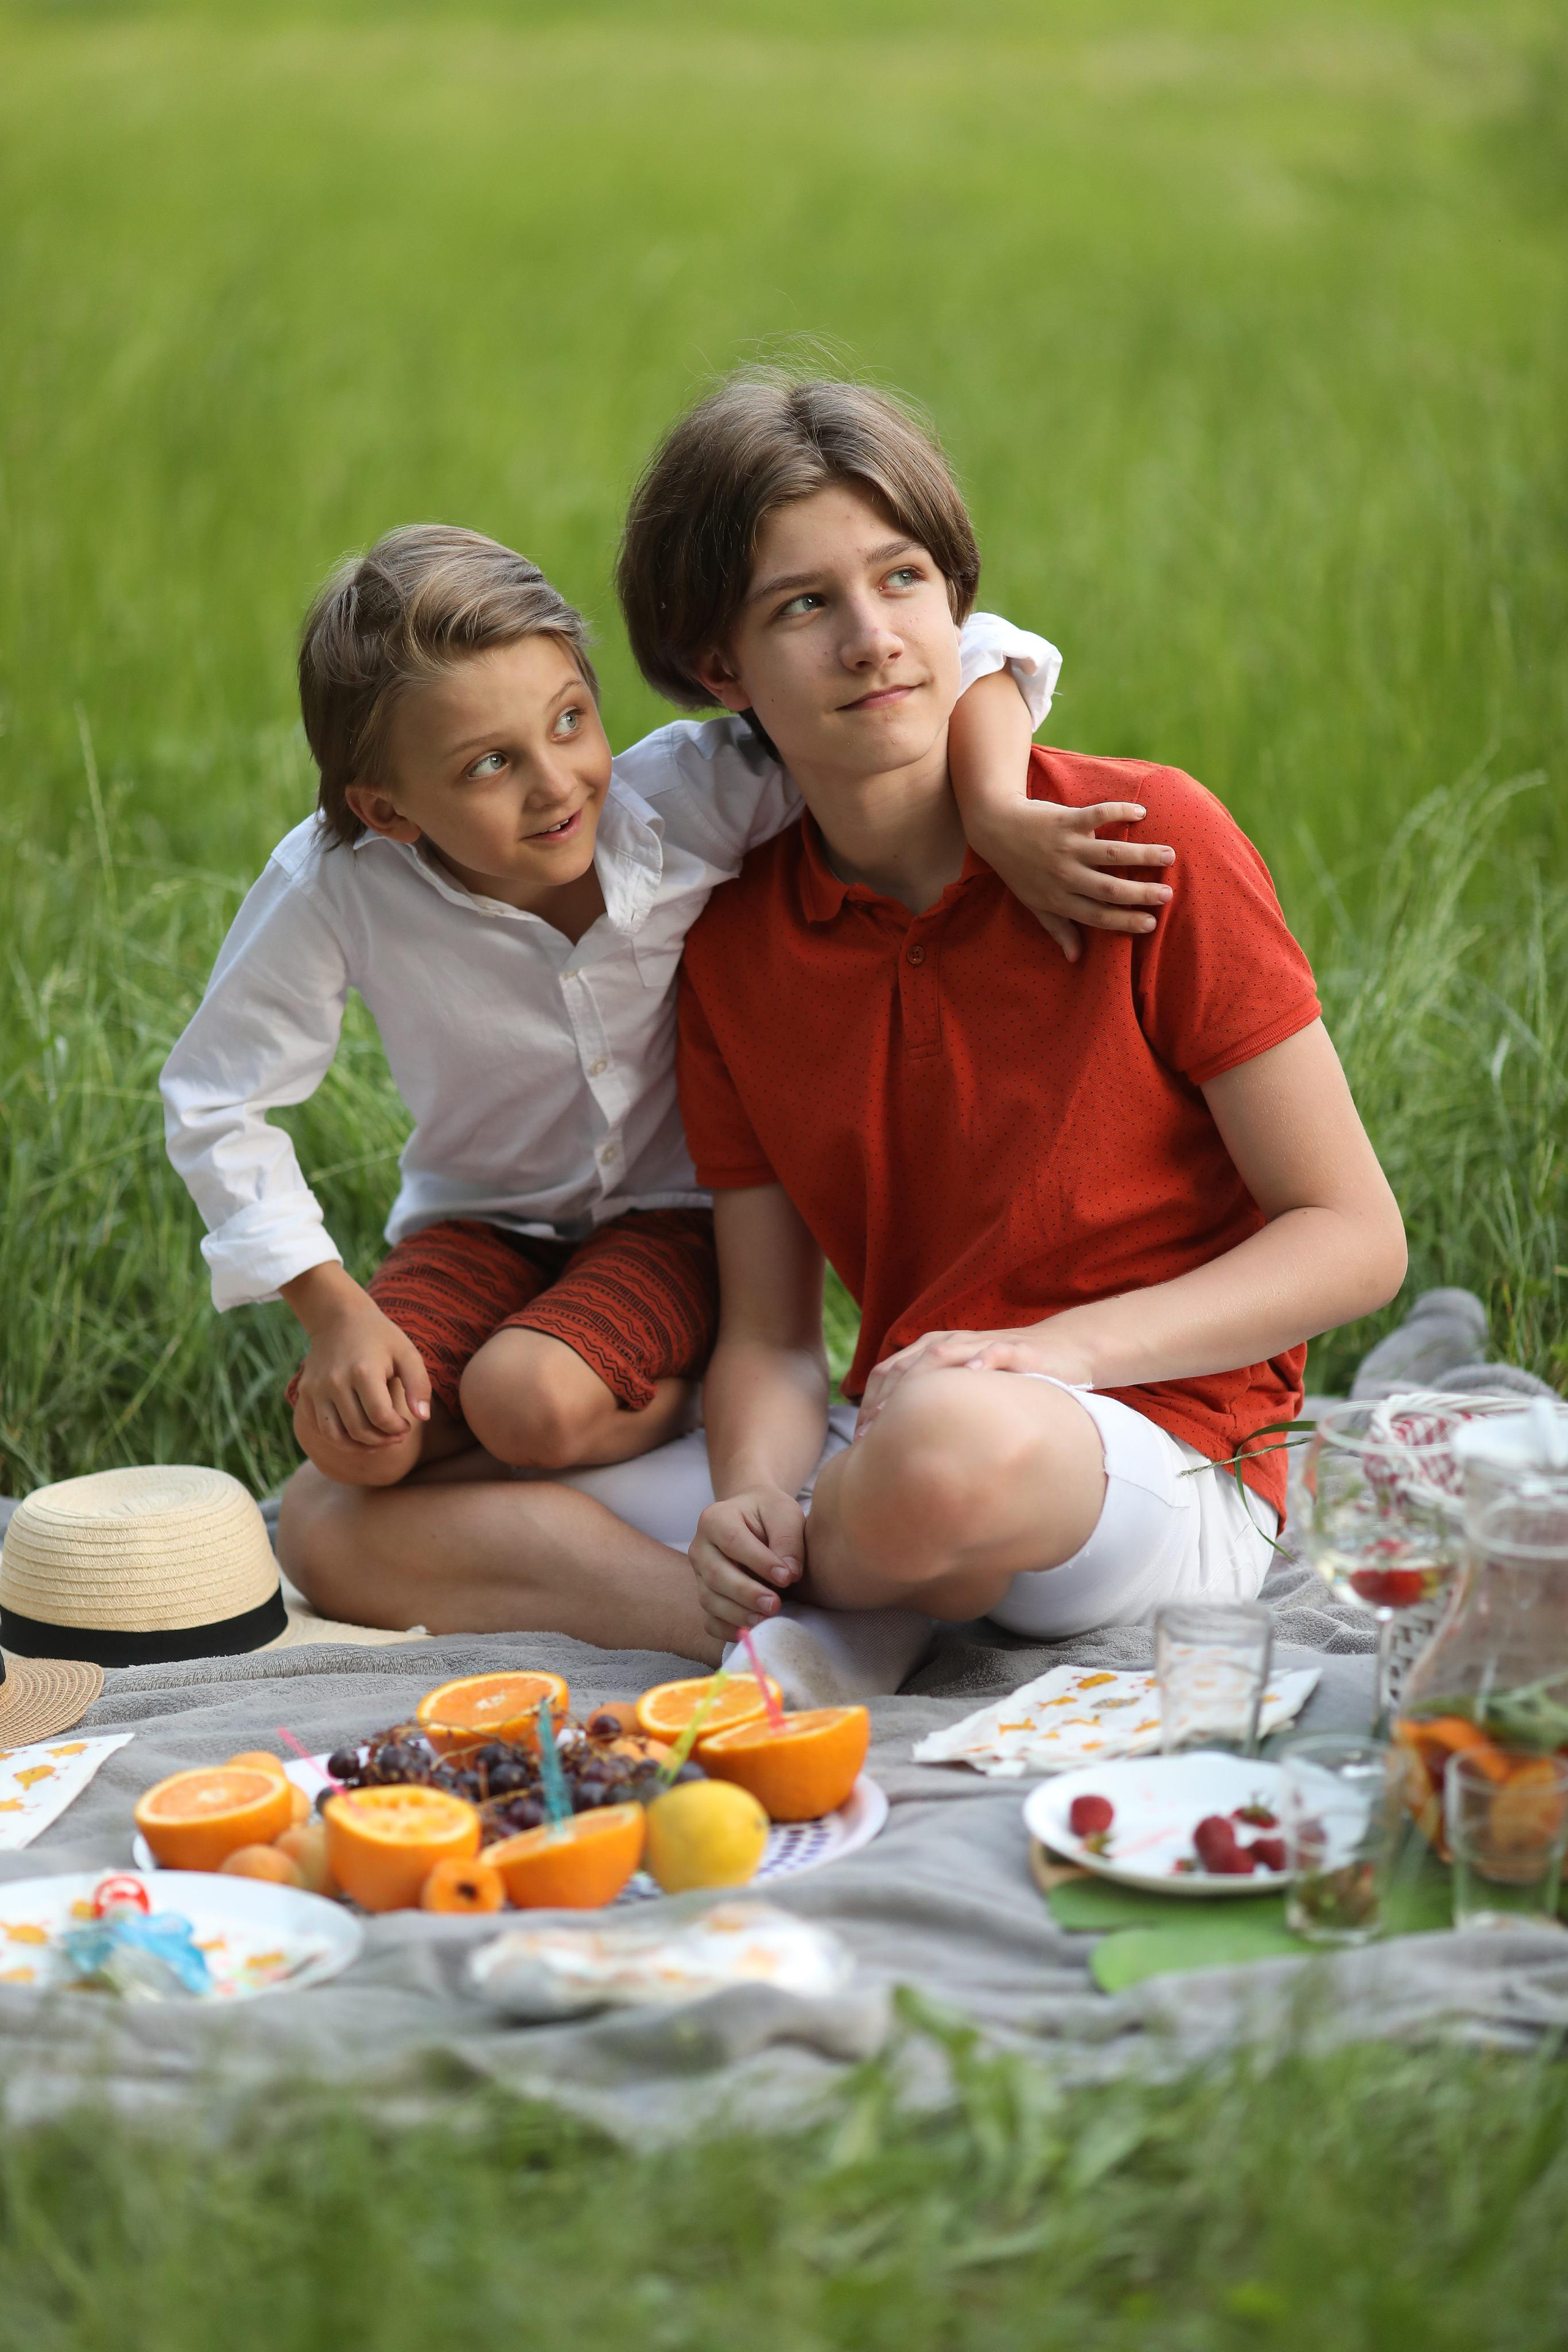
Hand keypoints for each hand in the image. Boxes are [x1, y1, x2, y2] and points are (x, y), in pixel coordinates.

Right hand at [284, 1265, 431, 1449]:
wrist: (338, 1318)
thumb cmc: (380, 1337)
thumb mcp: (407, 1353)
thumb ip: (419, 1385)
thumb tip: (423, 1418)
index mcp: (363, 1371)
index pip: (381, 1417)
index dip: (397, 1429)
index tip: (407, 1426)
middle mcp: (335, 1382)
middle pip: (359, 1430)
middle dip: (383, 1440)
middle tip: (396, 1436)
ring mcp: (316, 1389)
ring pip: (336, 1436)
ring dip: (360, 1446)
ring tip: (377, 1441)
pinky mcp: (305, 1393)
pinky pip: (320, 1428)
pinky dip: (339, 1438)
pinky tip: (357, 1434)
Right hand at [688, 1486, 804, 1641]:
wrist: (753, 1518)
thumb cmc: (769, 1514)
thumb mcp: (784, 1513)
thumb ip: (788, 1539)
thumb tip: (790, 1574)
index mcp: (715, 1519)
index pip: (733, 1542)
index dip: (759, 1562)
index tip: (787, 1577)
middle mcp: (700, 1547)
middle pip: (716, 1575)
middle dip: (746, 1593)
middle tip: (775, 1604)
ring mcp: (699, 1575)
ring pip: (710, 1599)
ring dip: (739, 1614)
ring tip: (767, 1619)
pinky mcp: (706, 1596)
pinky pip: (710, 1620)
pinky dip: (728, 1630)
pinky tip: (752, 1631)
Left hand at [853, 1324, 1097, 1436]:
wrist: (1063, 1349)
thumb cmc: (1007, 1377)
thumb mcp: (964, 1391)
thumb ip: (935, 1409)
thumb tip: (899, 1448)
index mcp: (933, 1351)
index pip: (889, 1374)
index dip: (870, 1404)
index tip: (859, 1441)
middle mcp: (951, 1344)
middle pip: (904, 1366)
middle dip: (884, 1400)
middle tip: (870, 1438)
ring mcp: (981, 1345)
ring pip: (939, 1356)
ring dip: (916, 1384)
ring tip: (899, 1416)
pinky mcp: (1016, 1350)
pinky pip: (993, 1353)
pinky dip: (978, 1364)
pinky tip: (967, 1380)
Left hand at [988, 800, 1174, 963]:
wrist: (996, 829)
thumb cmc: (1019, 870)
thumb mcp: (1034, 904)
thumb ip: (1058, 929)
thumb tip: (1075, 958)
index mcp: (1059, 899)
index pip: (1097, 916)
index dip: (1125, 921)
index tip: (1151, 923)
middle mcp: (1064, 876)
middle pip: (1108, 889)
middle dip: (1140, 894)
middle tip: (1167, 894)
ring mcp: (1066, 847)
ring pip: (1110, 854)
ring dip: (1141, 855)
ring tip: (1169, 855)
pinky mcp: (1066, 821)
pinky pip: (1097, 815)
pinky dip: (1119, 811)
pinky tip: (1140, 812)